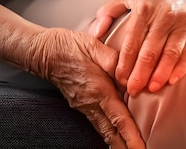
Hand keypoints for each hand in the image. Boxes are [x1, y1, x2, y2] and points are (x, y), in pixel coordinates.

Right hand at [32, 27, 144, 148]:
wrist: (44, 52)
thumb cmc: (69, 47)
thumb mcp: (94, 47)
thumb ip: (115, 61)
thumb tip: (131, 76)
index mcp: (98, 90)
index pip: (119, 119)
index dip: (131, 136)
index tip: (141, 148)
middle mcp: (91, 103)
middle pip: (112, 133)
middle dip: (126, 146)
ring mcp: (85, 106)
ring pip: (104, 131)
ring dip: (118, 143)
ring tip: (131, 148)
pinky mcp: (80, 105)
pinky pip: (98, 124)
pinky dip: (109, 133)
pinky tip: (116, 134)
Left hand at [88, 0, 185, 97]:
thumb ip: (108, 11)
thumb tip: (94, 33)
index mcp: (144, 6)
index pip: (132, 42)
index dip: (125, 64)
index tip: (120, 79)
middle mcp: (164, 13)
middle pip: (151, 52)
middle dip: (140, 75)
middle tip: (133, 90)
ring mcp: (183, 19)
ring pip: (170, 54)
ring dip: (160, 75)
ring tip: (151, 89)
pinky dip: (181, 67)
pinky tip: (172, 79)